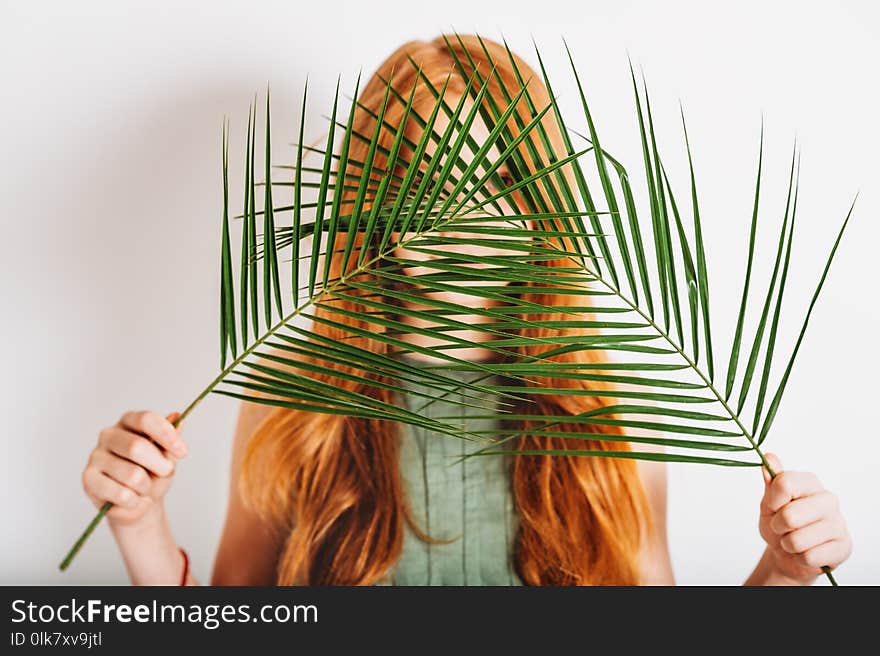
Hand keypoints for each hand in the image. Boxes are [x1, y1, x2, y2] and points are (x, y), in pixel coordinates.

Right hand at [82, 410, 187, 526]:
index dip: (166, 435)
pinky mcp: (88, 479)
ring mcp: (95, 456)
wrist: (136, 502)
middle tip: (165, 473)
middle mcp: (109, 434)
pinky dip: (135, 501)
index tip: (183, 451)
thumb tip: (177, 418)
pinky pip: (122, 494)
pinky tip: (131, 499)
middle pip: (137, 447)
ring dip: (147, 487)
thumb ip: (171, 441)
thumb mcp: (167, 458)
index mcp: (129, 421)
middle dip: (160, 466)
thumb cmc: (152, 474)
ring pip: (132, 475)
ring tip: (144, 488)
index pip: (146, 420)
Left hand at [759, 453, 851, 584]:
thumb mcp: (769, 503)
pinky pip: (809, 557)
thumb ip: (771, 482)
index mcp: (809, 482)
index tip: (773, 506)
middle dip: (778, 526)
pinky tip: (807, 551)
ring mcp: (839, 523)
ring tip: (794, 540)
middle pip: (790, 515)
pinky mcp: (844, 546)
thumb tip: (769, 457)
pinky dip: (800, 558)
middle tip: (782, 527)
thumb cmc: (779, 523)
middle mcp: (828, 499)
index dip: (772, 501)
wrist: (788, 553)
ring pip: (797, 540)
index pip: (785, 483)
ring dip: (788, 544)